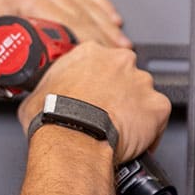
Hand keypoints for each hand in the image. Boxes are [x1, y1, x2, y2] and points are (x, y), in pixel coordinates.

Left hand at [0, 0, 130, 48]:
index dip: (90, 42)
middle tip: (117, 53)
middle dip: (103, 34)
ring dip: (105, 21)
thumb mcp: (0, 46)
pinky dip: (97, 3)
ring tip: (119, 40)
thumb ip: (27, 58)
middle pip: (80, 10)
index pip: (69, 21)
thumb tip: (57, 72)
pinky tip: (110, 15)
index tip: (101, 58)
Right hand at [17, 42, 170, 163]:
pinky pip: (159, 117)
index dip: (97, 82)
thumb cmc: (53, 118)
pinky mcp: (157, 105)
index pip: (100, 62)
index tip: (93, 95)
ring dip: (135, 110)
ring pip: (143, 95)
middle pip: (124, 75)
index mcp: (90, 53)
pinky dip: (152, 130)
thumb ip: (46, 89)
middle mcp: (119, 62)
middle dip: (118, 93)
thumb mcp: (34, 96)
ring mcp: (141, 82)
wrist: (72, 137)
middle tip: (105, 114)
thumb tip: (39, 101)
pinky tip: (136, 142)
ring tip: (119, 131)